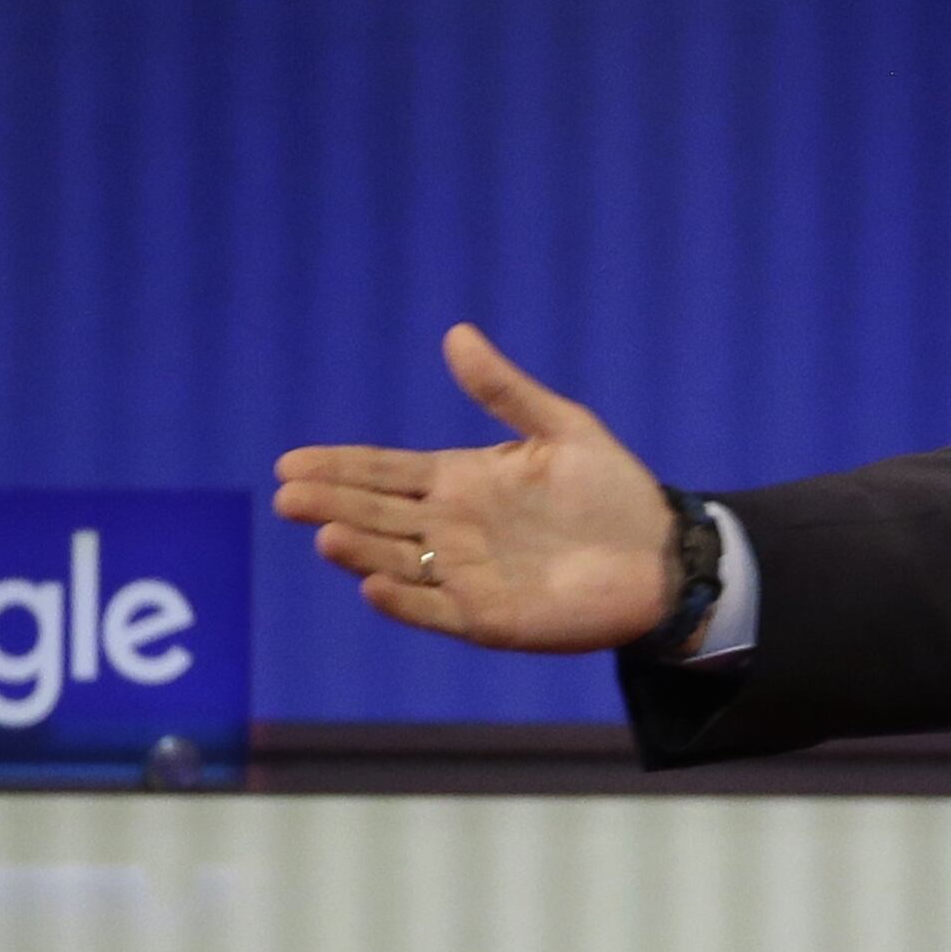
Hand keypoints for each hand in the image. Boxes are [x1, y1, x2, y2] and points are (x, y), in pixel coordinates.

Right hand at [273, 326, 681, 652]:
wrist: (662, 554)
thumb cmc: (613, 491)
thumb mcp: (562, 429)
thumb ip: (505, 391)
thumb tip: (456, 333)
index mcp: (460, 481)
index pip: (385, 471)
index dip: (340, 466)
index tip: (290, 462)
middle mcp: (450, 529)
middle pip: (376, 515)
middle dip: (332, 504)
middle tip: (288, 495)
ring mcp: (464, 575)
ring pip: (395, 561)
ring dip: (360, 549)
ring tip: (326, 534)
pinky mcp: (487, 618)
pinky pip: (435, 611)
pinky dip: (405, 602)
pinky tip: (375, 586)